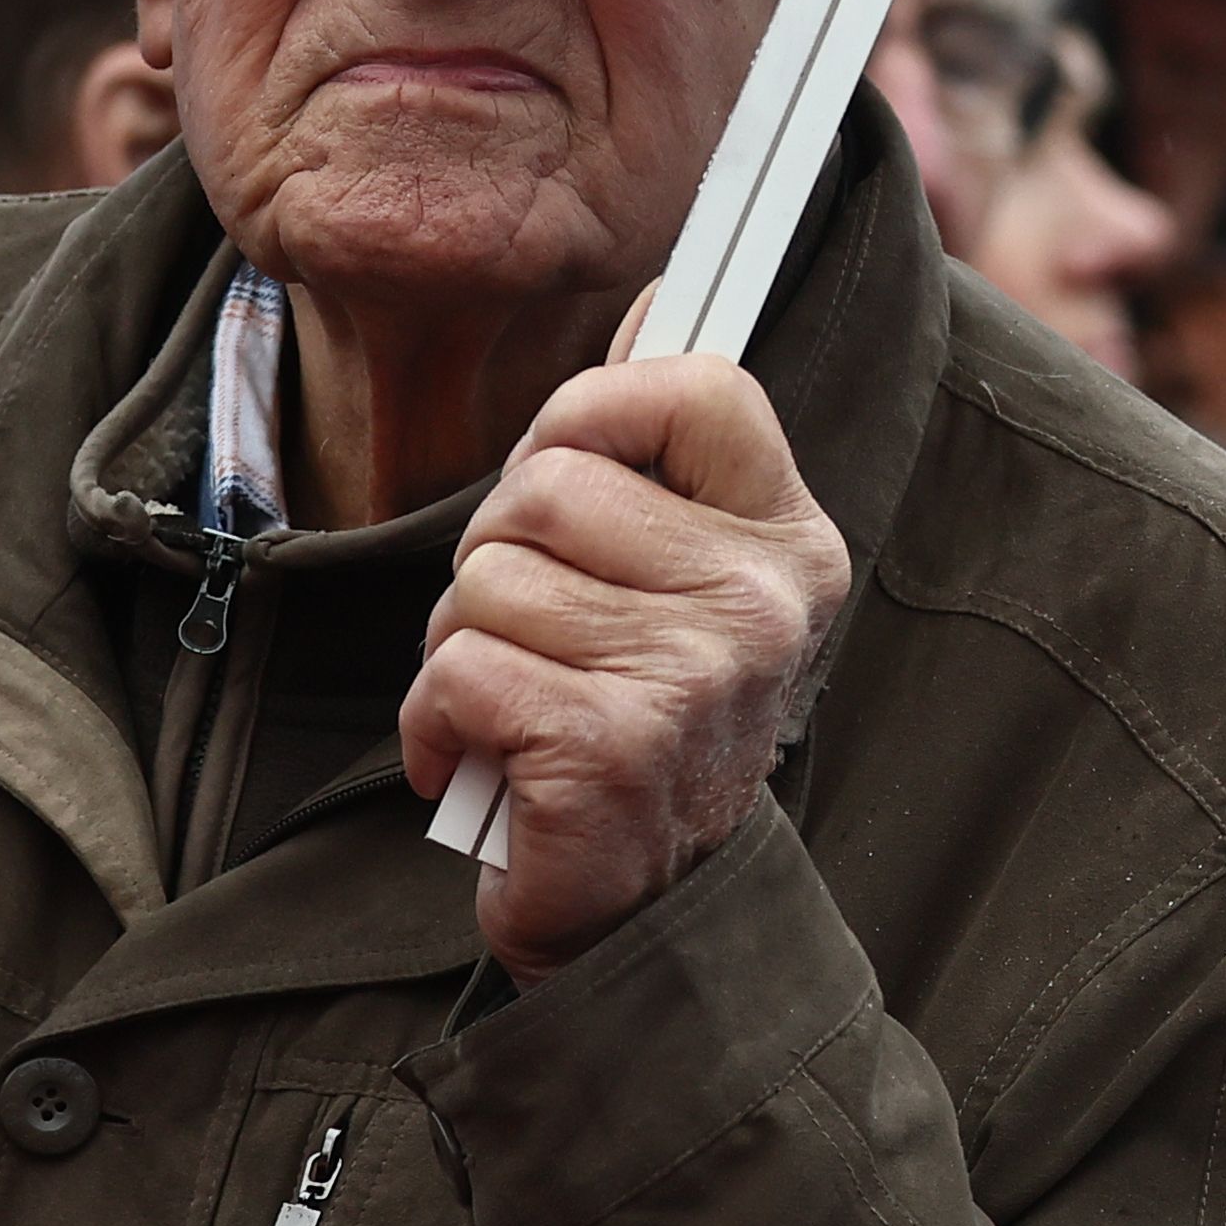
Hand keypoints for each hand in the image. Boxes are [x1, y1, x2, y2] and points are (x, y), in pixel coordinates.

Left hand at [401, 347, 850, 976]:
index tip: (570, 474)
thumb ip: (660, 457)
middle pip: (547, 484)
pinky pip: (457, 667)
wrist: (637, 923)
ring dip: (459, 649)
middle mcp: (760, 603)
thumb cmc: (636, 730)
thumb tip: (651, 302)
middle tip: (535, 638)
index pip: (695, 384)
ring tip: (515, 707)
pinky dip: (436, 723)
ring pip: (486, 579)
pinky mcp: (609, 748)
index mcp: (789, 542)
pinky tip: (485, 764)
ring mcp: (693, 676)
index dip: (593, 412)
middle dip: (496, 558)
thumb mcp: (679, 584)